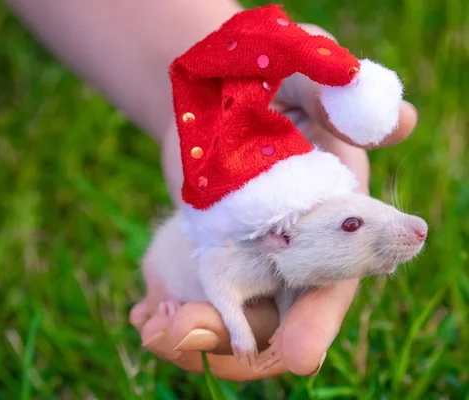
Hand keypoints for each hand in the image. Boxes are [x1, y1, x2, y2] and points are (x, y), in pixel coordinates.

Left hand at [130, 23, 417, 380]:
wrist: (217, 90)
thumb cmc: (274, 74)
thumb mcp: (308, 70)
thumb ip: (347, 96)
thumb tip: (400, 122)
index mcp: (334, 219)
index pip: (334, 286)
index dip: (320, 322)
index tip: (298, 355)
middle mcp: (296, 251)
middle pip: (274, 325)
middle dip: (233, 344)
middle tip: (173, 330)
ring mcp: (251, 259)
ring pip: (229, 325)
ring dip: (190, 336)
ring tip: (147, 324)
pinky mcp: (212, 256)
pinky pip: (195, 303)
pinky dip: (168, 315)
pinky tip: (139, 311)